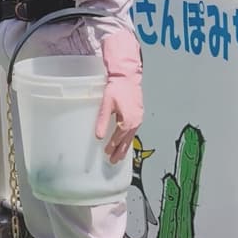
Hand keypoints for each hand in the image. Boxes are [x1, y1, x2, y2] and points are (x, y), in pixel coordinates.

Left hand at [95, 29, 142, 163]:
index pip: (118, 138)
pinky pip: (133, 131)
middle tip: (113, 161)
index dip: (112, 147)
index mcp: (127, 121)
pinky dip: (128, 139)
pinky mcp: (138, 115)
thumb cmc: (117, 88)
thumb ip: (102, 121)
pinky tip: (125, 142)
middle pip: (126, 142)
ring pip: (131, 137)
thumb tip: (98, 136)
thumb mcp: (106, 104)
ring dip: (124, 147)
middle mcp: (135, 122)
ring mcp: (138, 119)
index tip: (106, 153)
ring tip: (119, 156)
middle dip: (119, 152)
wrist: (128, 77)